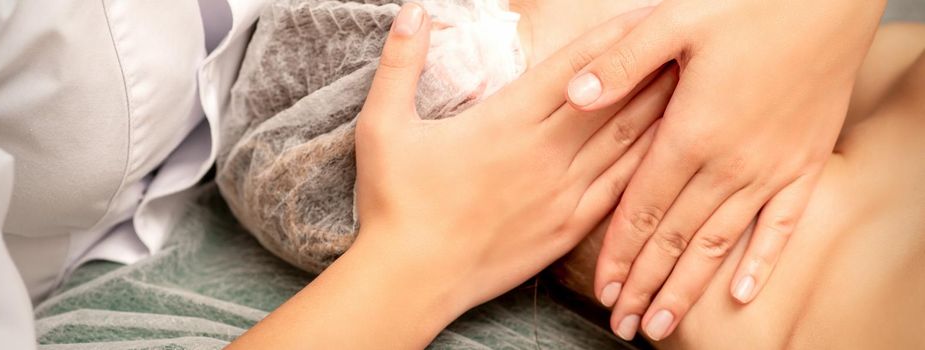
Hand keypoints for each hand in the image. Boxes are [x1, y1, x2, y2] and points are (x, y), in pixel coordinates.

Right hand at [355, 5, 674, 316]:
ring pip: (626, 142)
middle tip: (686, 42)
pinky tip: (675, 150)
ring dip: (661, 109)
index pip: (576, 68)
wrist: (411, 278)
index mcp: (507, 121)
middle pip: (614, 98)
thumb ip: (401, 63)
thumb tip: (412, 10)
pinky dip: (651, 164)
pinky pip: (621, 189)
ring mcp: (562, 192)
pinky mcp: (567, 227)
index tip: (647, 16)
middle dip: (652, 65)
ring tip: (695, 82)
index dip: (615, 38)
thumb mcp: (383, 125)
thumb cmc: (394, 202)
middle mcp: (545, 152)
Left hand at [565, 0, 885, 340]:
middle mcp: (731, 163)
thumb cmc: (748, 5)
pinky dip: (763, 261)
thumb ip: (621, 63)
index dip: (621, 254)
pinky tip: (744, 294)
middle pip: (678, 239)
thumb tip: (574, 95)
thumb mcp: (673, 20)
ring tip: (663, 324)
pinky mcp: (806, 163)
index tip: (604, 291)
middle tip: (624, 326)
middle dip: (646, 285)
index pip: (645, 209)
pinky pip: (782, 224)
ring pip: (722, 243)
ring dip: (690, 287)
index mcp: (692, 132)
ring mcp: (772, 168)